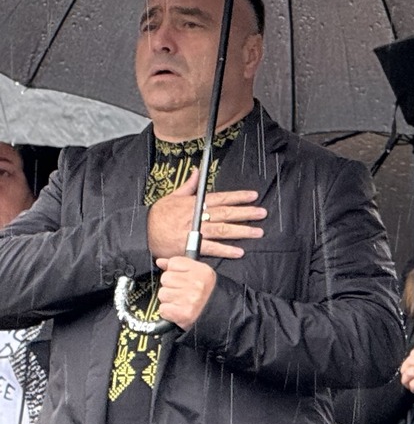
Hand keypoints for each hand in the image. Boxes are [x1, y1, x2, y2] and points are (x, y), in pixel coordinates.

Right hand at [147, 172, 264, 259]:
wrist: (142, 233)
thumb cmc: (158, 215)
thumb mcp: (173, 196)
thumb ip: (189, 185)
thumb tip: (197, 172)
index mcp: (194, 203)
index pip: (220, 197)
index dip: (238, 196)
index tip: (253, 196)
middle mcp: (197, 216)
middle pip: (226, 213)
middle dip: (246, 213)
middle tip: (262, 213)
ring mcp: (195, 231)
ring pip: (222, 229)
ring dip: (241, 231)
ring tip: (257, 232)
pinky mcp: (191, 245)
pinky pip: (211, 248)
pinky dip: (225, 250)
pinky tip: (239, 251)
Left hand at [152, 255, 216, 328]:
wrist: (217, 314)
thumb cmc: (205, 293)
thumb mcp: (198, 274)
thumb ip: (178, 265)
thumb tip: (160, 261)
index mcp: (202, 271)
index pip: (173, 263)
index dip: (175, 271)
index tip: (182, 277)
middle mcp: (197, 284)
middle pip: (166, 278)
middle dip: (170, 285)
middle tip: (182, 291)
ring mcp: (190, 299)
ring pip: (162, 293)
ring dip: (169, 299)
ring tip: (181, 301)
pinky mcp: (184, 313)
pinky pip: (163, 309)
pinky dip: (168, 311)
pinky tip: (178, 310)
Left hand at [398, 347, 413, 400]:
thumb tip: (409, 358)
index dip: (408, 361)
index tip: (408, 368)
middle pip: (410, 361)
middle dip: (404, 371)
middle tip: (406, 378)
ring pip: (409, 372)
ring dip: (406, 380)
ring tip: (410, 385)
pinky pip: (412, 383)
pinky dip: (412, 388)